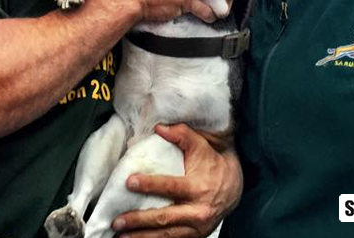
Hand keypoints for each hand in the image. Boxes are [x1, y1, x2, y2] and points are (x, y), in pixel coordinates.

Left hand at [112, 124, 242, 237]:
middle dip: (139, 220)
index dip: (150, 185)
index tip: (129, 182)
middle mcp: (197, 212)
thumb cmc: (213, 163)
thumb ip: (181, 134)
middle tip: (118, 220)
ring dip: (142, 237)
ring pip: (166, 235)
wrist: (235, 186)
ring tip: (121, 236)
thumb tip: (159, 127)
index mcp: (197, 188)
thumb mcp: (200, 145)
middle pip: (164, 218)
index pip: (170, 187)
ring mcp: (197, 228)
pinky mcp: (196, 235)